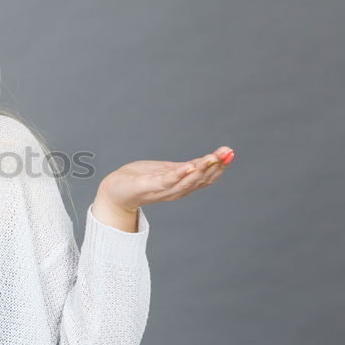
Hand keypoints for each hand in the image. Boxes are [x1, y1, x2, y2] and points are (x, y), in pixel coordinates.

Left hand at [98, 146, 234, 210]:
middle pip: (200, 180)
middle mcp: (174, 191)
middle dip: (215, 166)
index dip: (218, 167)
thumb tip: (208, 160)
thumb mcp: (167, 171)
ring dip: (202, 169)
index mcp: (180, 186)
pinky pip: (166, 181)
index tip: (230, 153)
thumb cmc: (141, 179)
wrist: (115, 190)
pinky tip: (189, 166)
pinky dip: (179, 175)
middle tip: (228, 153)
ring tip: (214, 158)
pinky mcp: (148, 187)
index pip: (204, 178)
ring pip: (186, 181)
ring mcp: (162, 190)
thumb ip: (185, 168)